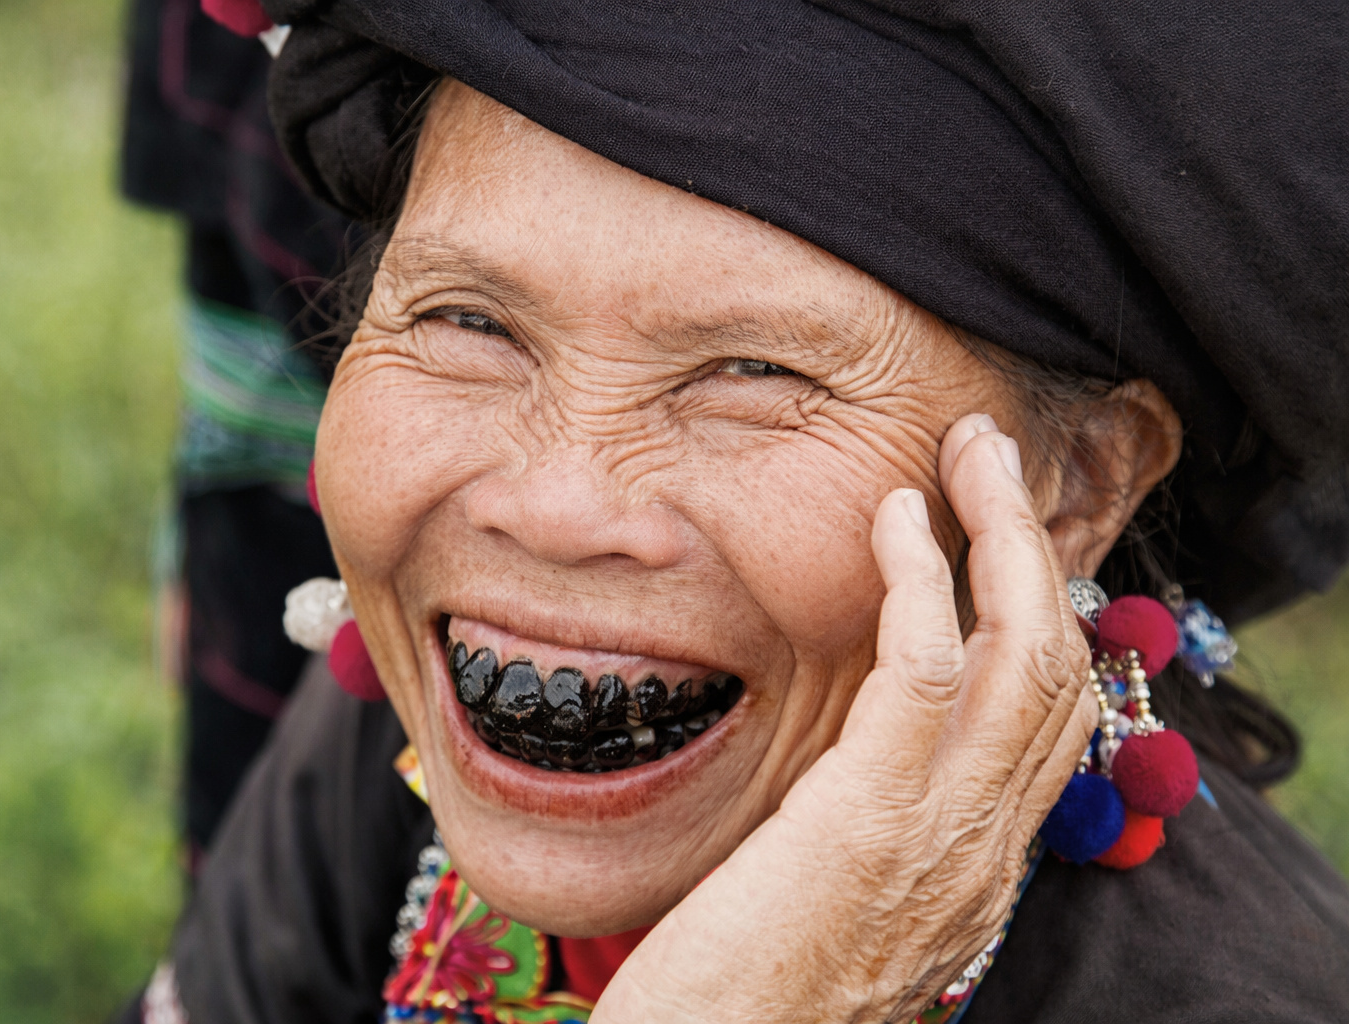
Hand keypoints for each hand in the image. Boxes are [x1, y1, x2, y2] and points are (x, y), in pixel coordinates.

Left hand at [592, 414, 1097, 1022]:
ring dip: (1001, 533)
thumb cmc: (746, 992)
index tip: (1006, 540)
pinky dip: (922, 577)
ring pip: (1022, 649)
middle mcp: (985, 845)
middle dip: (1036, 547)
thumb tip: (854, 770)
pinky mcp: (872, 812)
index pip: (1053, 722)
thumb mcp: (837, 905)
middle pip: (1058, 666)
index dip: (1044, 615)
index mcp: (977, 864)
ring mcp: (943, 830)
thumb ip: (871, 832)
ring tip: (966, 453)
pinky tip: (894, 518)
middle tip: (992, 459)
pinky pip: (928, 666)